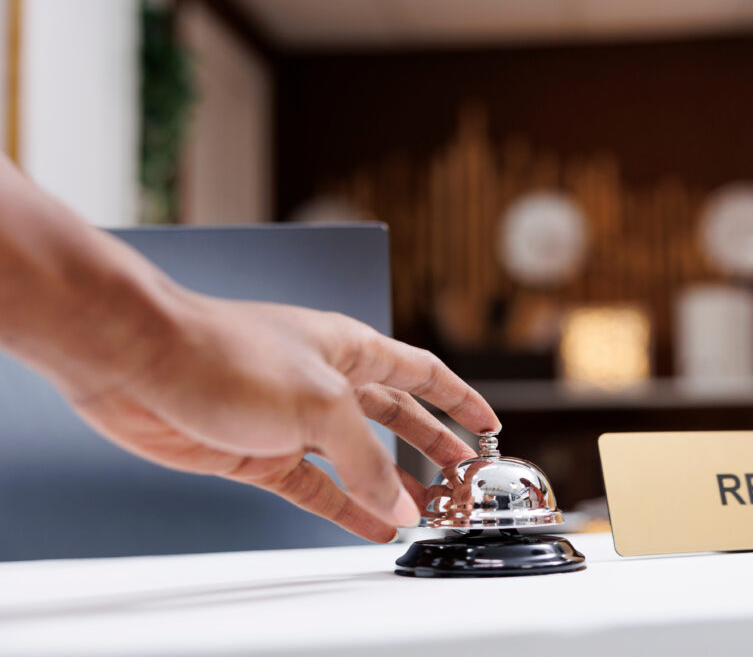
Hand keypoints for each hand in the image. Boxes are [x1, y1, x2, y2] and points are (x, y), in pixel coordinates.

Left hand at [67, 289, 499, 542]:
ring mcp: (293, 420)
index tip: (488, 424)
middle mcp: (326, 382)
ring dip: (391, 487)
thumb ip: (364, 457)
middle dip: (430, 448)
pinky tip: (370, 526)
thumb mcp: (319, 403)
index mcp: (350, 349)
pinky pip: (316, 487)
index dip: (458, 399)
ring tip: (423, 515)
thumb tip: (396, 502)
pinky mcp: (259, 452)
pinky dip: (345, 508)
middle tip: (461, 479)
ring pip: (357, 459)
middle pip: (395, 418)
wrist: (140, 361)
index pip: (420, 373)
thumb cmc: (225, 353)